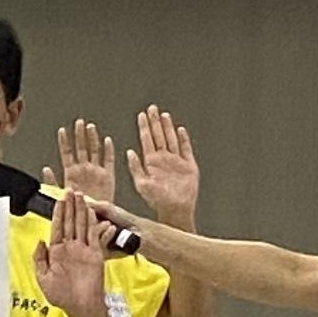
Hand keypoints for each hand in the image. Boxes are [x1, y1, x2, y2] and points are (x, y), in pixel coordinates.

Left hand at [34, 184, 111, 316]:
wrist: (81, 307)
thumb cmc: (62, 296)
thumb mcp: (43, 277)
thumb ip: (40, 259)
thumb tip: (40, 241)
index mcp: (58, 252)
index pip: (58, 227)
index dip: (58, 213)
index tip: (59, 200)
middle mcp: (71, 248)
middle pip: (71, 222)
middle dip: (70, 206)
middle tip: (70, 191)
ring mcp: (84, 250)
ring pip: (82, 225)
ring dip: (82, 211)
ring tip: (81, 196)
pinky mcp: (96, 254)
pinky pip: (95, 236)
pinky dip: (93, 225)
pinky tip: (91, 213)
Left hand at [47, 119, 117, 209]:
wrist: (93, 220)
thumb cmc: (76, 210)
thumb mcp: (60, 196)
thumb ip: (53, 183)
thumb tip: (45, 169)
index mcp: (71, 174)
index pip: (67, 153)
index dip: (64, 142)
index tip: (62, 130)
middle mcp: (84, 170)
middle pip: (81, 148)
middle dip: (79, 135)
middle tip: (78, 122)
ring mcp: (96, 172)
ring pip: (94, 151)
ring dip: (92, 139)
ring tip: (90, 127)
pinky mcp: (108, 177)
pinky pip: (109, 161)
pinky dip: (108, 151)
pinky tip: (107, 140)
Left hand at [132, 105, 200, 224]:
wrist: (175, 209)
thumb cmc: (156, 200)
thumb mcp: (141, 184)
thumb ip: (135, 168)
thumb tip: (129, 151)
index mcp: (151, 162)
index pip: (146, 140)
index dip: (144, 127)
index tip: (141, 114)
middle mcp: (163, 159)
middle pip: (158, 136)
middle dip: (155, 122)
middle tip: (151, 108)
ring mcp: (176, 161)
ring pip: (171, 139)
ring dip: (168, 127)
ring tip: (164, 115)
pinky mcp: (188, 165)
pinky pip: (186, 149)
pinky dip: (184, 139)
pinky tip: (180, 129)